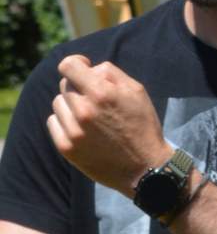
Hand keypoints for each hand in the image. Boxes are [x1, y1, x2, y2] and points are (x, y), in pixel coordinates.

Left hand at [48, 57, 168, 190]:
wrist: (146, 169)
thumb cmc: (143, 126)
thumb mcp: (136, 91)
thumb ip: (109, 72)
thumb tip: (88, 67)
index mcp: (101, 93)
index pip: (68, 66)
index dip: (75, 64)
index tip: (83, 68)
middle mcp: (83, 110)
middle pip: (65, 85)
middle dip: (79, 88)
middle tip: (95, 102)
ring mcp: (73, 131)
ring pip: (58, 103)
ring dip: (71, 106)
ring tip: (90, 118)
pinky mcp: (67, 147)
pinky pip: (53, 122)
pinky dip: (64, 122)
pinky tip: (81, 130)